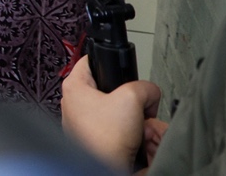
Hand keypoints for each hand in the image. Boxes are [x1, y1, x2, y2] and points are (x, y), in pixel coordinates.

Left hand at [61, 56, 162, 171]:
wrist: (103, 168)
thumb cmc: (104, 139)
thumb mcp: (132, 98)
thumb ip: (146, 87)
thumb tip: (151, 93)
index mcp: (75, 86)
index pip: (92, 60)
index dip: (112, 62)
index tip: (121, 67)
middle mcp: (74, 102)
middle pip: (111, 88)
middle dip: (131, 98)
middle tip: (137, 107)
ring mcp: (82, 121)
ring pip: (116, 110)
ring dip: (132, 117)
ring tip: (136, 126)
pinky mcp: (94, 137)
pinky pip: (116, 127)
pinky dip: (128, 131)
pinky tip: (133, 138)